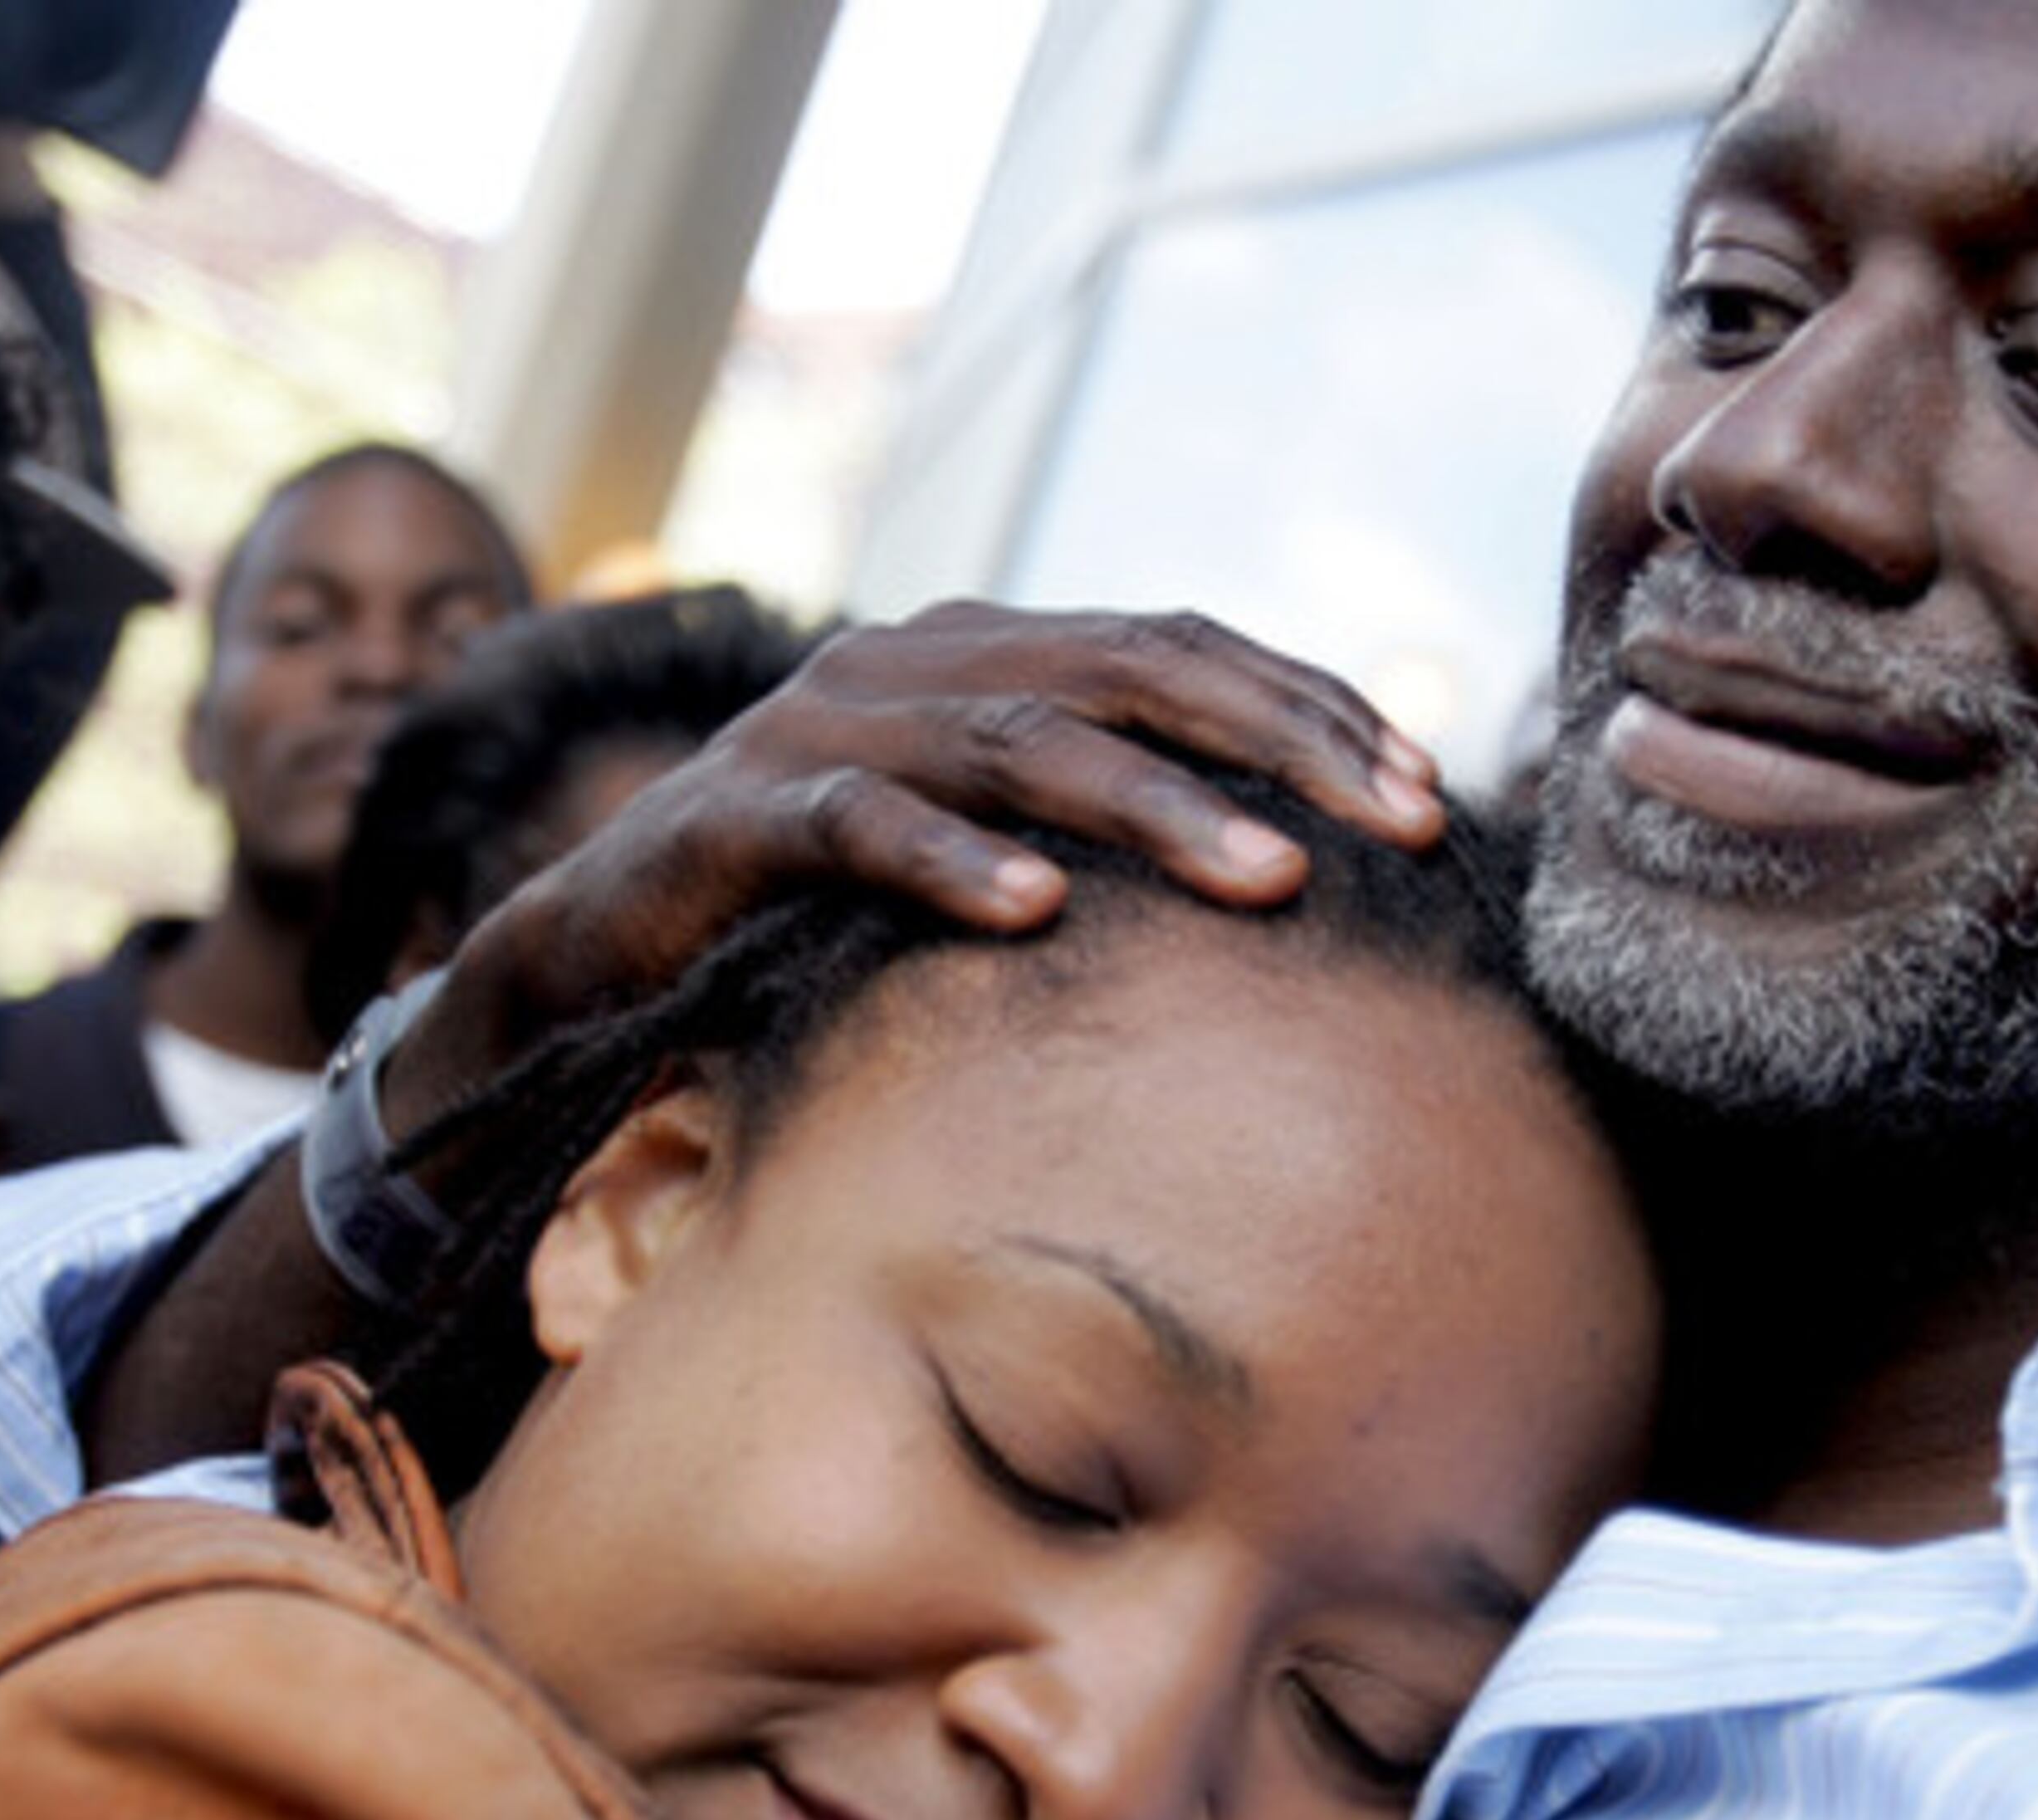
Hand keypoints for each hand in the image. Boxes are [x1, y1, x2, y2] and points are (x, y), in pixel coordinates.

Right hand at [390, 602, 1447, 1128]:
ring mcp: (823, 727)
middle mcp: (916, 661)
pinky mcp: (738, 815)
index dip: (1311, 705)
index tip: (1429, 788)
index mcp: (992, 652)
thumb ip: (1112, 827)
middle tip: (1398, 822)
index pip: (1182, 647)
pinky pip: (861, 826)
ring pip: (1020, 742)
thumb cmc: (835, 913)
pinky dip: (953, 863)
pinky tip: (1040, 912)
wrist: (608, 953)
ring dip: (1158, 811)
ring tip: (1274, 880)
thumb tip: (1304, 866)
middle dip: (1282, 742)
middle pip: (1132, 670)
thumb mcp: (996, 849)